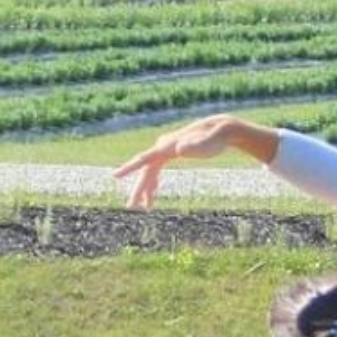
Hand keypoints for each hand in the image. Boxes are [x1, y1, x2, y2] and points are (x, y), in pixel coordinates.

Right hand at [112, 114, 276, 209]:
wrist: (221, 130)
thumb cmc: (215, 138)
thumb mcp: (207, 143)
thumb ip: (195, 146)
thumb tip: (180, 149)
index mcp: (167, 146)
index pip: (144, 159)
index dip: (129, 168)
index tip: (115, 176)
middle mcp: (162, 147)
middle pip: (145, 170)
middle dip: (138, 189)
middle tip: (131, 207)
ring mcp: (165, 150)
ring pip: (150, 172)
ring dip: (146, 189)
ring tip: (144, 206)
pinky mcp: (171, 154)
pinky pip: (156, 170)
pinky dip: (154, 183)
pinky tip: (153, 195)